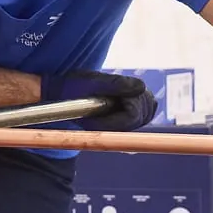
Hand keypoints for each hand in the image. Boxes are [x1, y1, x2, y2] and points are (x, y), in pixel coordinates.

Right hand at [40, 70, 157, 130]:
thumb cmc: (73, 88)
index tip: (112, 90)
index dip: (128, 98)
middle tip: (118, 88)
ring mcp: (125, 125)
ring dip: (140, 96)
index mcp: (105, 125)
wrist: (64, 94)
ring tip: (121, 90)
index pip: (132, 115)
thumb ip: (115, 84)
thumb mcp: (91, 81)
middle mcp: (117, 130)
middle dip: (135, 97)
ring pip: (148, 111)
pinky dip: (143, 97)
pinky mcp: (129, 118)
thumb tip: (141, 86)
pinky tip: (129, 92)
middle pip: (143, 114)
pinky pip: (148, 109)